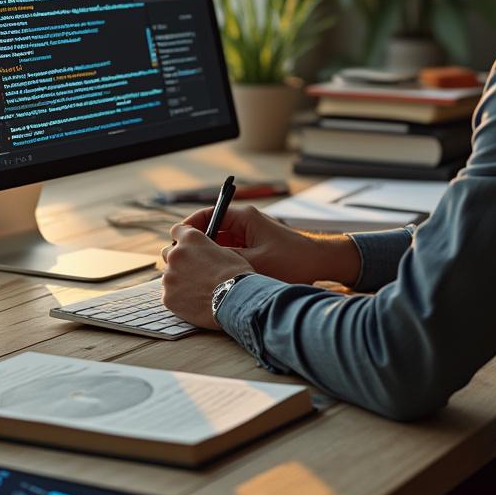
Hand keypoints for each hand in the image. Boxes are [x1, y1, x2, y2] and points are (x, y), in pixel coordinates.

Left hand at [160, 225, 251, 328]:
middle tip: (191, 269)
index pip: (177, 230)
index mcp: (191, 239)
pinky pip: (170, 294)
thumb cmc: (236, 275)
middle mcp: (176, 254)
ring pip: (168, 275)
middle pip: (168, 253)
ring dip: (179, 279)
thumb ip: (206, 249)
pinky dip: (179, 297)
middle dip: (177, 259)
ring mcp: (170, 276)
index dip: (181, 237)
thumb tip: (203, 254)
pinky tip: (194, 301)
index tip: (186, 245)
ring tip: (197, 289)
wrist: (235, 300)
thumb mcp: (225, 251)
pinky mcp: (168, 296)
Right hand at [180, 203, 360, 286]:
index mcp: (243, 218)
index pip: (206, 215)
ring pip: (217, 245)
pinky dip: (219, 264)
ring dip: (206, 258)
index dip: (187, 228)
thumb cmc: (293, 260)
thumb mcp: (254, 262)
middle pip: (209, 230)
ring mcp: (248, 236)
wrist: (320, 264)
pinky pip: (228, 254)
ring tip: (193, 274)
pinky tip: (212, 280)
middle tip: (179, 263)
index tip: (175, 243)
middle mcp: (244, 223)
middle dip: (194, 246)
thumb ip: (225, 260)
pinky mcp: (253, 250)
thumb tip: (197, 263)